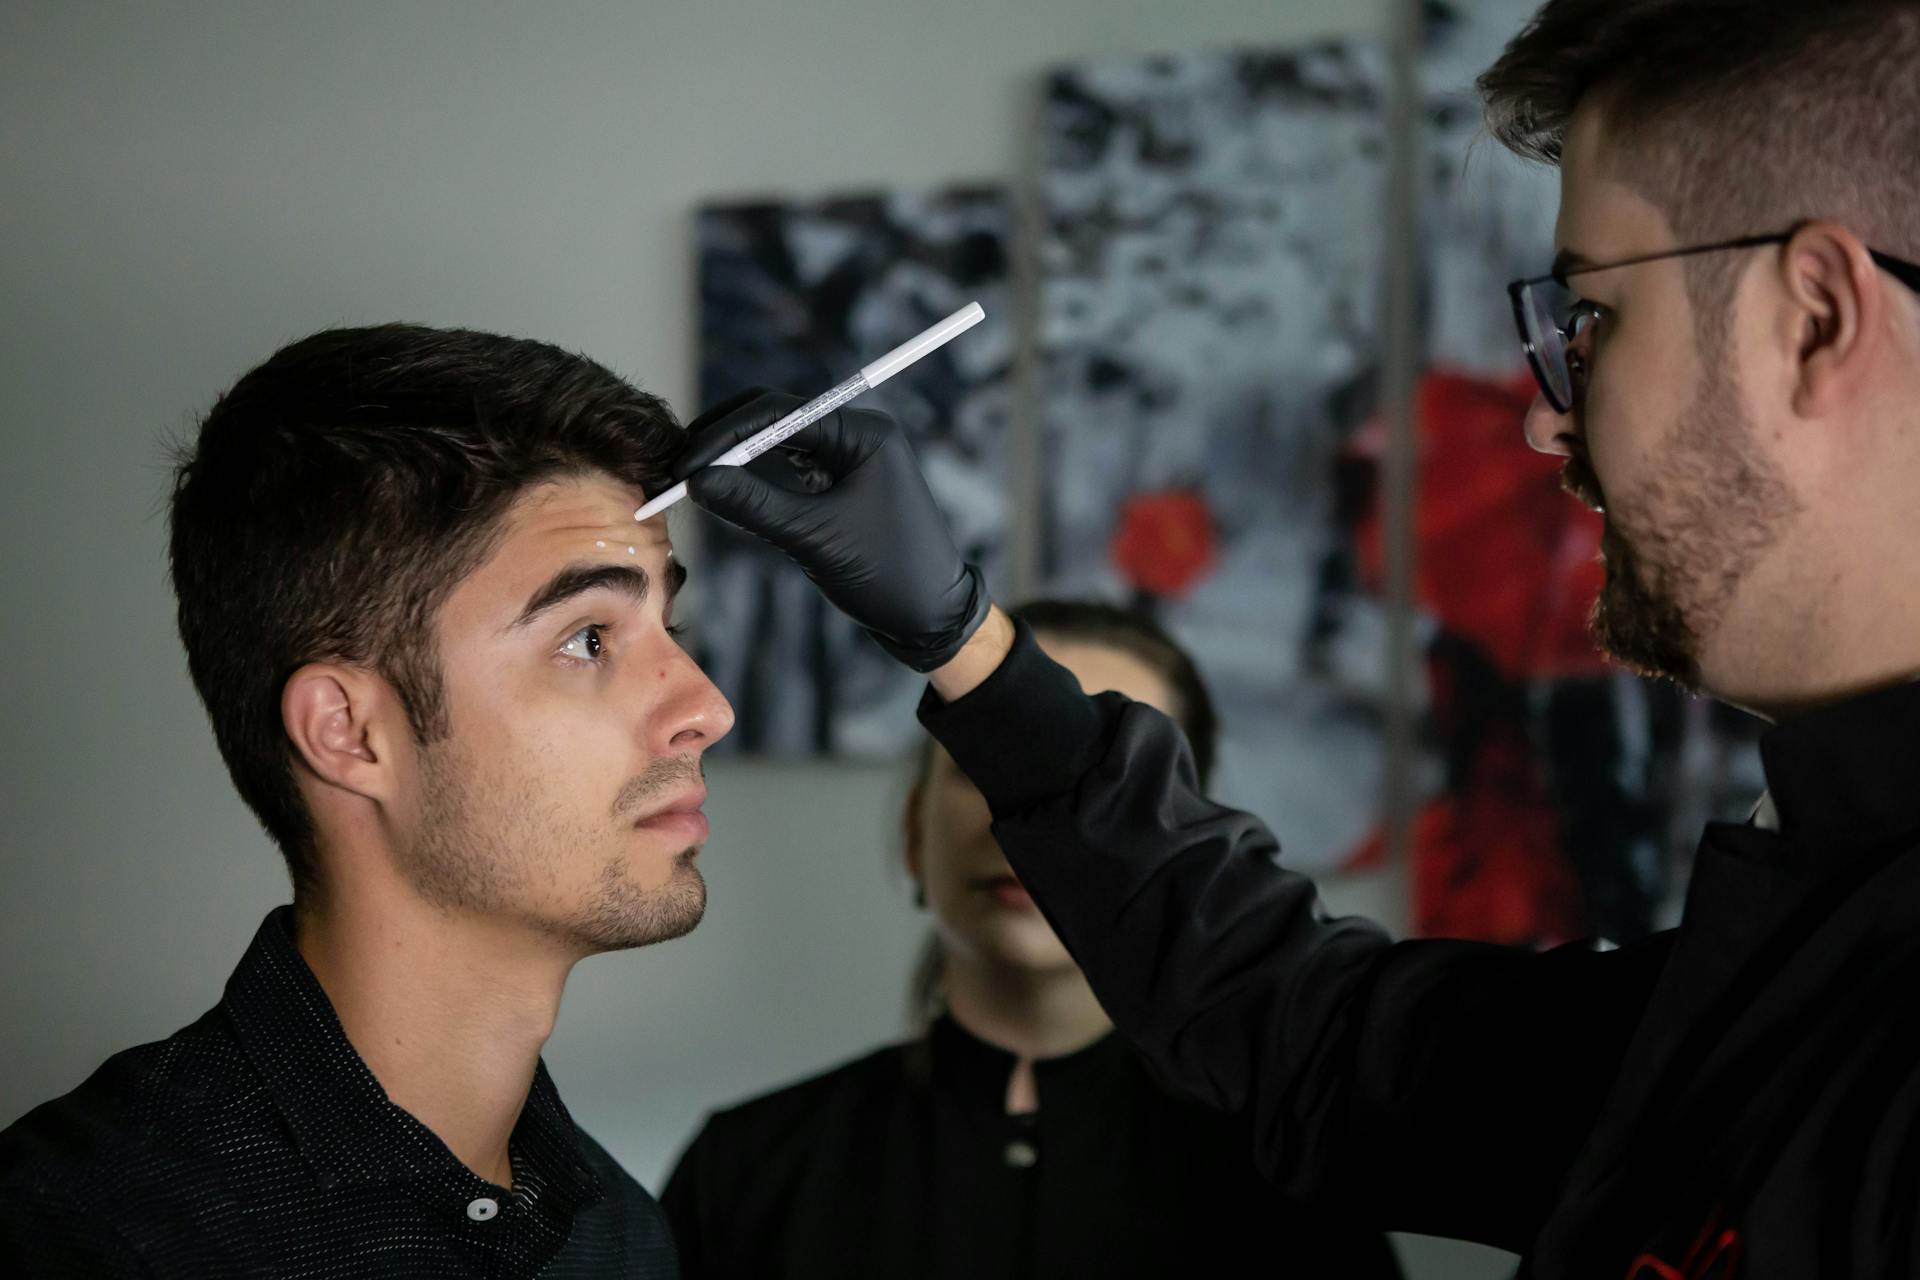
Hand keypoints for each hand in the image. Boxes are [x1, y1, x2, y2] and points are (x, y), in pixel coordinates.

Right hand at [672, 390, 990, 672]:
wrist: (932, 618)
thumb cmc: (888, 575)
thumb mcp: (815, 539)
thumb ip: (755, 506)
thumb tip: (696, 481)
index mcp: (862, 432)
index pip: (778, 412)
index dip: (724, 434)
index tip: (684, 464)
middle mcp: (856, 434)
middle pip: (772, 418)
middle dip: (723, 441)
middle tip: (676, 469)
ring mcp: (847, 458)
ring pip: (775, 443)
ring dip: (734, 459)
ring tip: (688, 480)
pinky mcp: (838, 484)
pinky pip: (786, 469)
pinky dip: (753, 479)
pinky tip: (722, 493)